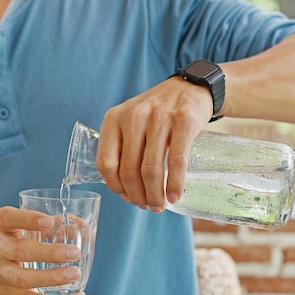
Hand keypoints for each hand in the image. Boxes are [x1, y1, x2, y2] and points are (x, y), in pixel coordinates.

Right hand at [0, 206, 84, 294]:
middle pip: (20, 252)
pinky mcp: (4, 293)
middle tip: (75, 252)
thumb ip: (46, 223)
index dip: (29, 219)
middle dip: (49, 253)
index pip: (9, 219)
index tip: (49, 221)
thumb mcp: (15, 225)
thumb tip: (82, 227)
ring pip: (24, 279)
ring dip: (52, 278)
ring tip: (75, 274)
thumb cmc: (4, 239)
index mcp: (0, 226)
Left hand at [97, 77, 212, 211]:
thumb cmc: (156, 112)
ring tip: (160, 205)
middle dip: (138, 196)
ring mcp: (158, 118)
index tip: (127, 197)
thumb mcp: (130, 122)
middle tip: (148, 207)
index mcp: (113, 119)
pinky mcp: (183, 122)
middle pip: (129, 171)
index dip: (115, 187)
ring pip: (151, 170)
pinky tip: (175, 196)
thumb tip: (126, 192)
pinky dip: (175, 184)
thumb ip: (123, 150)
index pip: (106, 163)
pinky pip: (176, 161)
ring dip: (155, 195)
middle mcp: (133, 117)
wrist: (189, 88)